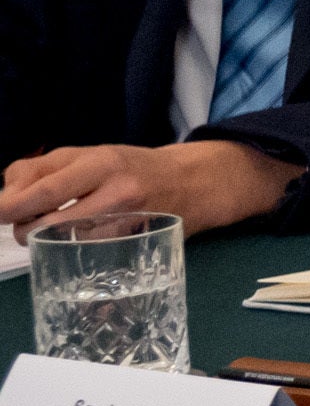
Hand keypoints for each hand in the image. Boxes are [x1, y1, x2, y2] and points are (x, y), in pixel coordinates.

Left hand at [0, 139, 293, 235]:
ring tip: (45, 231)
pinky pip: (89, 251)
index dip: (12, 204)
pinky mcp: (136, 242)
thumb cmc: (131, 167)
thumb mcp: (89, 154)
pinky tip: (72, 241)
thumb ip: (43, 168)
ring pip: (68, 240)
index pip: (46, 187)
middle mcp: (117, 190)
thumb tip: (6, 195)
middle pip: (51, 220)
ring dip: (44, 240)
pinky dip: (71, 248)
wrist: (194, 182)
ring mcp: (129, 220)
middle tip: (20, 225)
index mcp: (102, 161)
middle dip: (24, 227)